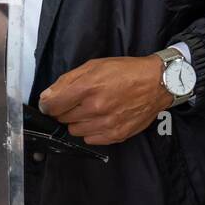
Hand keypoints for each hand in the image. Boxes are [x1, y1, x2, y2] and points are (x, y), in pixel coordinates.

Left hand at [38, 55, 171, 145]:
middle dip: (65, 110)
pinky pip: (90, 139)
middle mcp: (96, 108)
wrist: (156, 83)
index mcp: (88, 87)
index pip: (52, 105)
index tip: (50, 103)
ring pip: (74, 130)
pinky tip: (100, 119)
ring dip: (78, 121)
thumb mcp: (94, 65)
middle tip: (78, 101)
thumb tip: (47, 96)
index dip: (48, 104)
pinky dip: (90, 131)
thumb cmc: (126, 71)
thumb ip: (67, 80)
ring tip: (91, 109)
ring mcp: (106, 124)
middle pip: (62, 118)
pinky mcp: (116, 135)